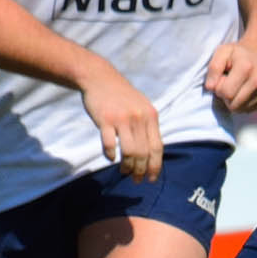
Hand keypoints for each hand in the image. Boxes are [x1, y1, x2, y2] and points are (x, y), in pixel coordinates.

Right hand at [79, 61, 162, 179]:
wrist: (99, 77)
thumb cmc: (121, 96)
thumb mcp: (142, 107)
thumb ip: (148, 126)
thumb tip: (152, 152)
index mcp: (151, 117)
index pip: (157, 147)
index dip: (155, 166)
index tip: (152, 178)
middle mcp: (139, 118)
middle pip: (143, 153)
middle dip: (141, 170)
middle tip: (136, 180)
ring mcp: (122, 119)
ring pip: (129, 151)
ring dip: (127, 166)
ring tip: (124, 172)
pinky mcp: (105, 119)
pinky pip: (109, 144)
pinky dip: (110, 154)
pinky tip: (111, 158)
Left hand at [204, 29, 256, 112]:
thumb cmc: (238, 52)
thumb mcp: (222, 52)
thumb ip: (213, 68)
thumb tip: (210, 88)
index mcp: (246, 68)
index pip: (226, 93)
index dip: (219, 88)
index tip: (222, 78)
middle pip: (233, 105)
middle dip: (226, 96)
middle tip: (229, 83)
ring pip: (241, 109)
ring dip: (235, 100)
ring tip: (238, 85)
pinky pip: (249, 109)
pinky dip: (243, 102)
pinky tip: (245, 89)